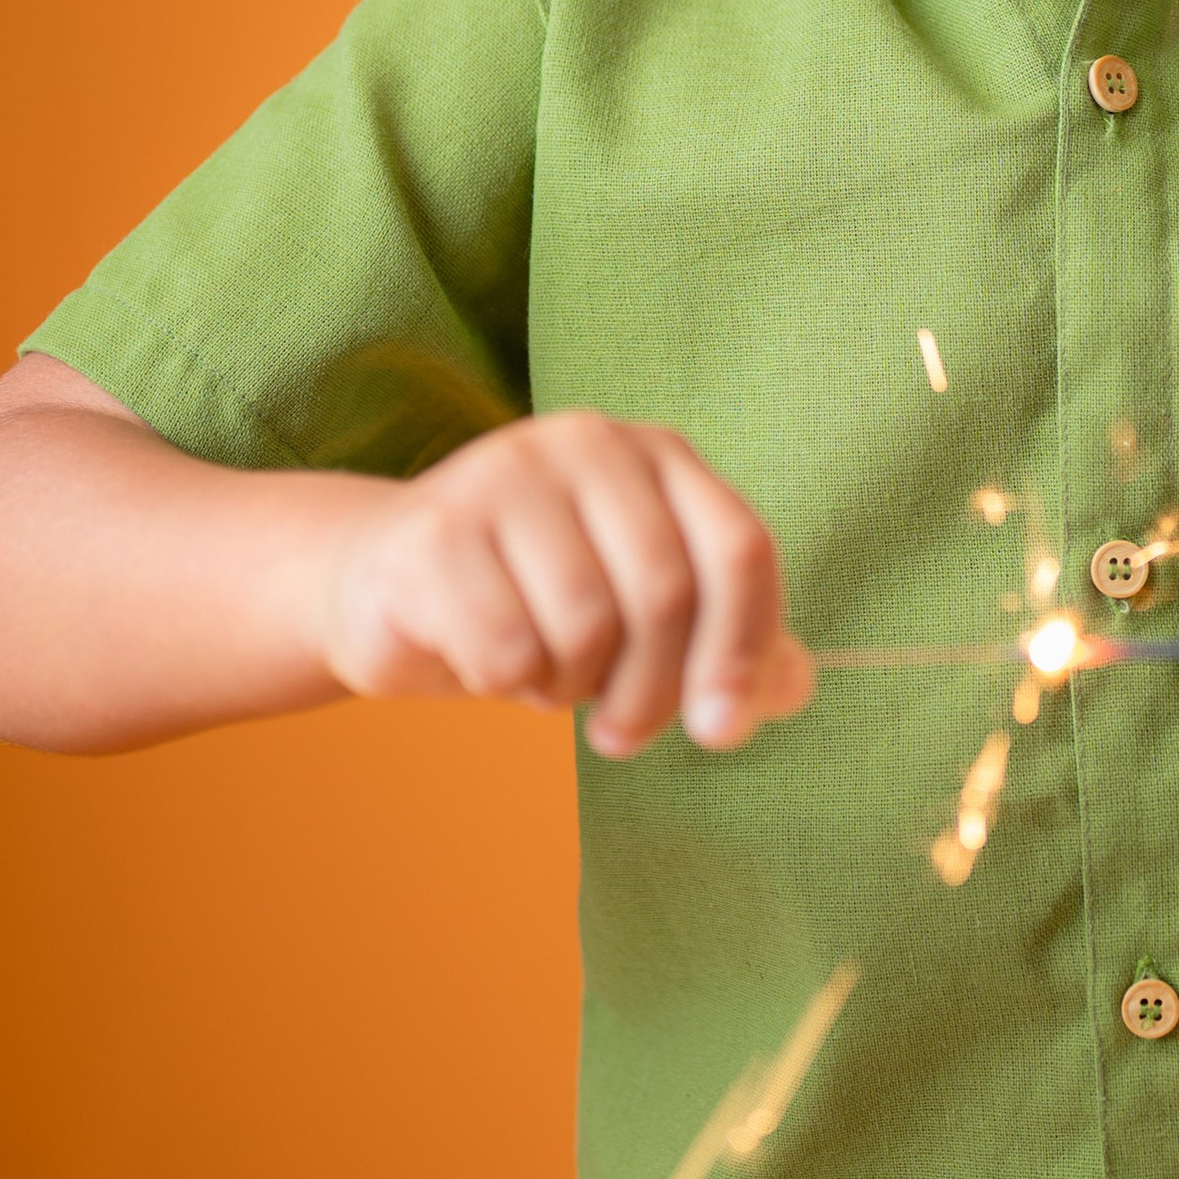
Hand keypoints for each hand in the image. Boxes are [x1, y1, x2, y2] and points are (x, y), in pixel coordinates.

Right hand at [319, 410, 813, 757]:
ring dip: (569, 685)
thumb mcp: (640, 620)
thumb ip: (726, 647)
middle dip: (651, 692)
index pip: (739, 549)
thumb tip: (793, 689)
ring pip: (584, 625)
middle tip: (621, 734)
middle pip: (665, 594)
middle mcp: (588, 443)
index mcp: (657, 455)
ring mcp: (505, 474)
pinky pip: (507, 648)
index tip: (723, 730)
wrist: (385, 586)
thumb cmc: (535, 602)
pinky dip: (505, 683)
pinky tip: (483, 659)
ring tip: (543, 671)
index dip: (743, 648)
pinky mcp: (434, 528)